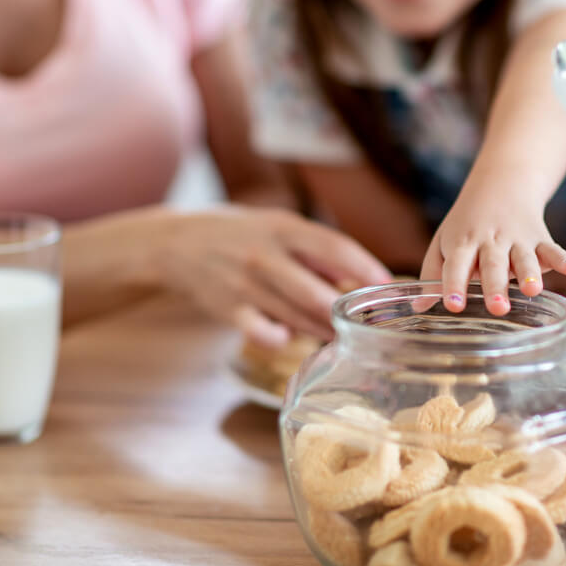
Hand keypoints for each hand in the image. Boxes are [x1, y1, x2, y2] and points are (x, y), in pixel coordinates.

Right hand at [159, 207, 390, 346]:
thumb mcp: (279, 227)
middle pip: (319, 292)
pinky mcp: (227, 307)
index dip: (366, 268)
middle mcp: (266, 254)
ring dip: (323, 331)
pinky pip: (261, 331)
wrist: (177, 243)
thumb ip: (316, 251)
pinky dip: (280, 339)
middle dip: (347, 315)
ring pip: (296, 316)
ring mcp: (245, 282)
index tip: (388, 287)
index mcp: (284, 227)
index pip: (336, 247)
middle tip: (368, 327)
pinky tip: (288, 338)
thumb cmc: (241, 235)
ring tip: (340, 338)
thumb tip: (362, 276)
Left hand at [420, 178, 565, 315]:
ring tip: (533, 290)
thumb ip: (432, 273)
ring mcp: (516, 239)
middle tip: (497, 309)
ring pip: (523, 258)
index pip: (455, 266)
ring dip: (529, 273)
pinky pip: (551, 248)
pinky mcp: (538, 237)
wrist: (502, 183)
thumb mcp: (444, 242)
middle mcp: (489, 241)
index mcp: (462, 243)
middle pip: (492, 265)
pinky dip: (562, 258)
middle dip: (495, 287)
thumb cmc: (467, 222)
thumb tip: (417, 305)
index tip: (452, 305)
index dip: (453, 285)